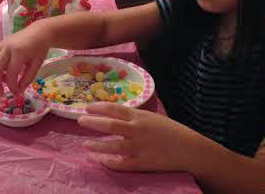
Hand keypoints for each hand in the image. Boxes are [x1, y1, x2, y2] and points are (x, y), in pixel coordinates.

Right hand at [0, 21, 49, 96]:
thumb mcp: (37, 64)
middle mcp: (7, 47)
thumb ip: (28, 78)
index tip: (16, 93)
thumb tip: (18, 90)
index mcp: (19, 52)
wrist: (39, 31)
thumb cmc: (40, 48)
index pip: (11, 73)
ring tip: (5, 82)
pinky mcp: (0, 44)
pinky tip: (5, 72)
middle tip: (1, 94)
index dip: (12, 85)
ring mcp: (2, 44)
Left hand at [78, 102, 202, 171]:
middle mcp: (138, 130)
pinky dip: (111, 163)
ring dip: (97, 145)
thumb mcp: (153, 117)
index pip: (115, 108)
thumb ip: (135, 116)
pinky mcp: (143, 163)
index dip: (99, 107)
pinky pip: (123, 164)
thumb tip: (116, 114)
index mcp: (140, 116)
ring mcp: (140, 147)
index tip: (87, 107)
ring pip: (113, 146)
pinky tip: (102, 161)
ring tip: (85, 144)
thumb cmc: (171, 131)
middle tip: (80, 120)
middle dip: (93, 122)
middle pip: (110, 125)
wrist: (191, 149)